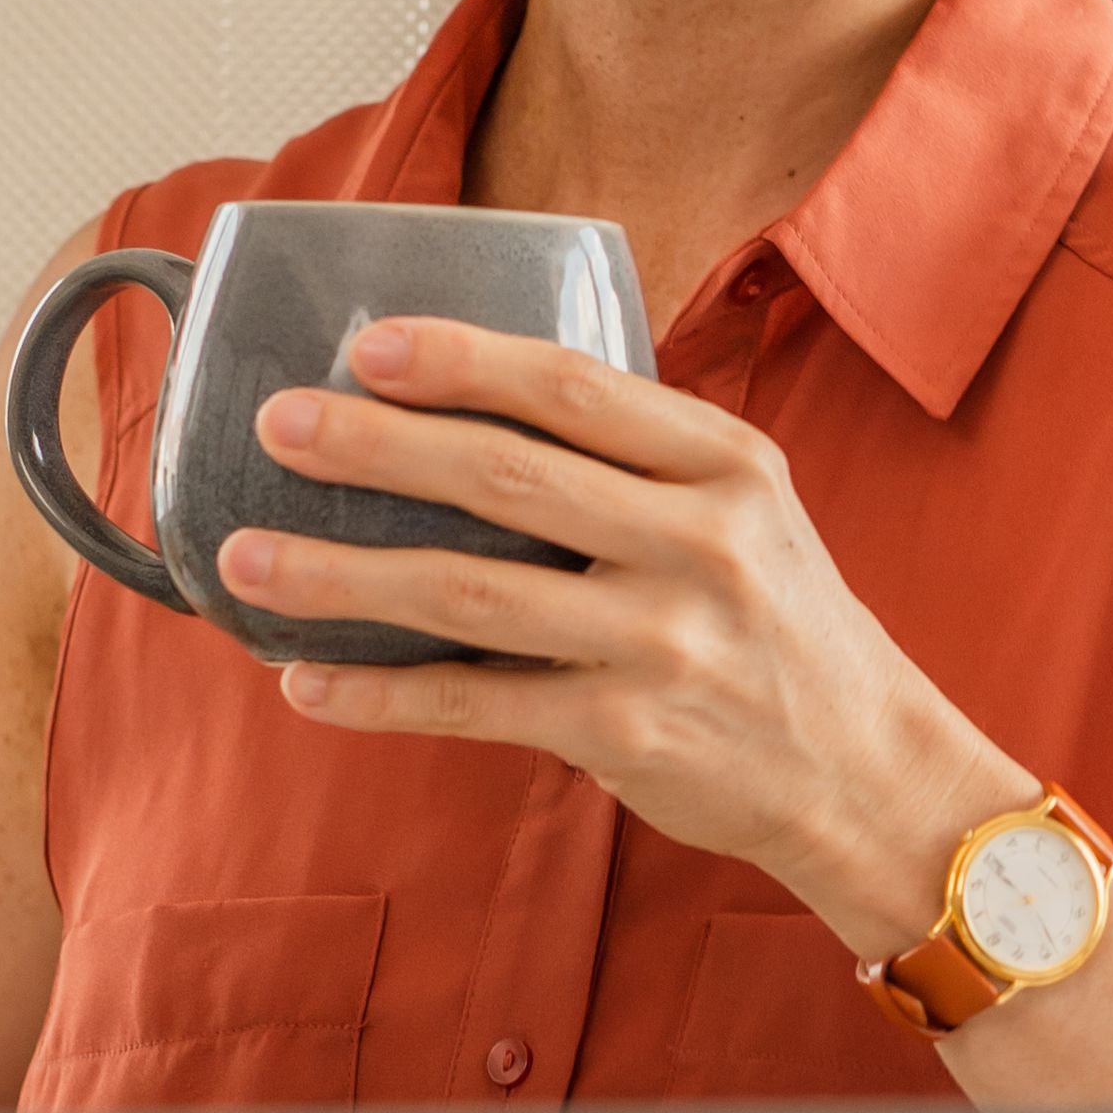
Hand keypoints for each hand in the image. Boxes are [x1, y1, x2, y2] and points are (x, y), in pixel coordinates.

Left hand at [229, 317, 1024, 955]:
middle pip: (508, 478)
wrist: (868, 769)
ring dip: (342, 577)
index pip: (578, 387)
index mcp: (725, 463)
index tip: (370, 343)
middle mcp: (699, 543)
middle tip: (280, 426)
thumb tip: (469, 401)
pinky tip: (304, 680)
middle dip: (377, 448)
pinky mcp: (626, 732)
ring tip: (243, 559)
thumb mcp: (746, 506)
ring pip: (470, 595)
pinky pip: (475, 706)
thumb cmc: (780, 624)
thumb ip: (638, 455)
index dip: (465, 360)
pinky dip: (380, 696)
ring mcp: (662, 642)